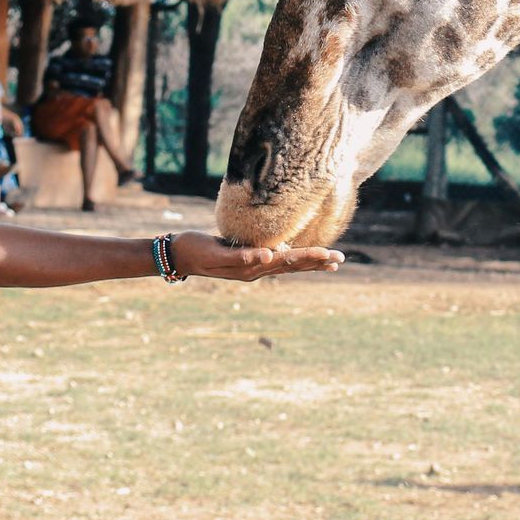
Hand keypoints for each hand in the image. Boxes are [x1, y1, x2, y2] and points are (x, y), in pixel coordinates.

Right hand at [168, 231, 343, 281]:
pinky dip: (292, 259)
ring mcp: (252, 267)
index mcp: (252, 267)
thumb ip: (242, 256)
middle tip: (341, 259)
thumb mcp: (218, 253)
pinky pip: (275, 260)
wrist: (179, 254)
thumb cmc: (196, 249)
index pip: (289, 261)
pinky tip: (300, 257)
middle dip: (318, 262)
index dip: (311, 258)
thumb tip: (267, 257)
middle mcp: (256, 269)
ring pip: (287, 264)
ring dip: (309, 262)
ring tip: (330, 261)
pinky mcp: (246, 260)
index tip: (330, 255)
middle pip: (293, 265)